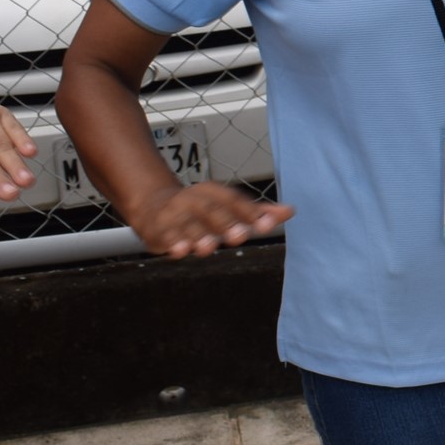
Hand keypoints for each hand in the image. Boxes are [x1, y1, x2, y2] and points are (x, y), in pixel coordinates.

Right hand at [128, 180, 293, 258]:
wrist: (153, 206)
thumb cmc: (199, 208)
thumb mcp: (226, 206)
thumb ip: (256, 212)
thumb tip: (290, 211)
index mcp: (213, 192)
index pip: (234, 201)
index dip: (250, 212)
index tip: (267, 225)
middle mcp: (193, 199)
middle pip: (211, 210)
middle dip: (226, 223)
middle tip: (240, 236)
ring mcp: (174, 213)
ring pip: (188, 224)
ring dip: (199, 235)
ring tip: (209, 247)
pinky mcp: (158, 228)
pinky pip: (166, 235)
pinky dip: (173, 242)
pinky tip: (180, 251)